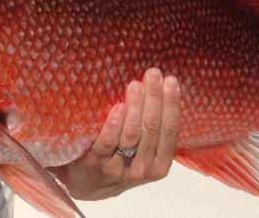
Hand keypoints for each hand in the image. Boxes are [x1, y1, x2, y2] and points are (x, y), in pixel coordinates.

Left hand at [50, 68, 180, 199]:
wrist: (87, 184)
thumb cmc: (118, 160)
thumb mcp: (141, 152)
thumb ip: (150, 130)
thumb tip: (158, 88)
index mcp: (159, 164)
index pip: (171, 131)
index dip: (172, 105)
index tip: (171, 81)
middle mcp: (142, 168)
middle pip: (152, 129)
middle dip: (155, 98)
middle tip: (154, 74)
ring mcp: (119, 167)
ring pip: (132, 134)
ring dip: (136, 106)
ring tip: (136, 84)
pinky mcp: (95, 163)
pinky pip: (107, 142)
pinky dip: (115, 123)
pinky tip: (119, 107)